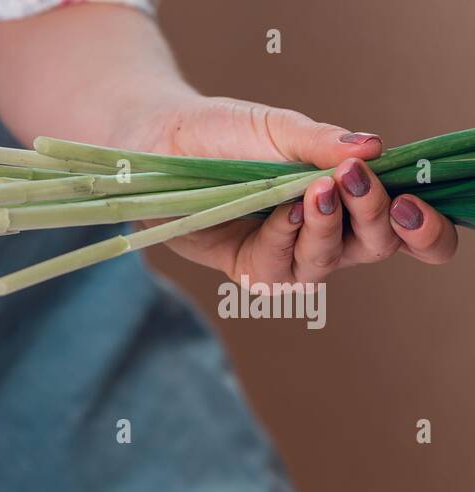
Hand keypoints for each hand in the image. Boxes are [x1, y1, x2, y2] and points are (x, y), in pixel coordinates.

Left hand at [127, 96, 458, 283]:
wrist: (160, 144)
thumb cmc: (225, 132)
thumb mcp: (278, 128)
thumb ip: (323, 143)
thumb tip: (374, 148)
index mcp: (350, 198)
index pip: (406, 229)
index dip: (423, 229)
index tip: (413, 201)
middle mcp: (326, 233)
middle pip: (375, 247)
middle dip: (374, 217)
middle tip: (354, 181)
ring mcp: (286, 255)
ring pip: (325, 262)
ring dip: (326, 228)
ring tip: (315, 192)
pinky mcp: (247, 269)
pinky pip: (277, 270)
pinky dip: (285, 240)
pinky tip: (283, 214)